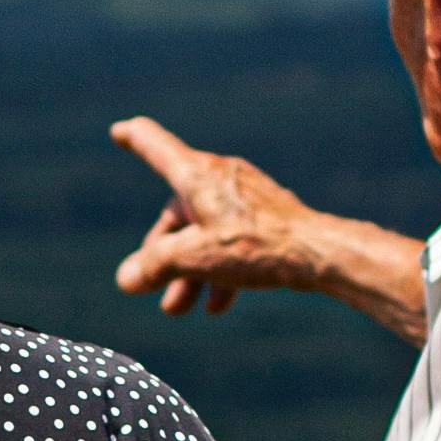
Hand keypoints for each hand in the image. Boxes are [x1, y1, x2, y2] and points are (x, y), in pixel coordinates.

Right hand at [110, 119, 428, 342]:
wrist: (319, 252)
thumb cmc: (257, 246)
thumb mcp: (195, 258)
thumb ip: (154, 266)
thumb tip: (126, 279)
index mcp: (197, 175)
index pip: (156, 147)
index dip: (135, 138)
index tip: (120, 130)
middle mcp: (220, 178)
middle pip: (177, 212)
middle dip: (162, 255)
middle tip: (154, 290)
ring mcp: (246, 197)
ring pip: (203, 231)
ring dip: (188, 271)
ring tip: (179, 309)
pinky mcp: (266, 217)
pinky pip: (230, 240)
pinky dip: (217, 269)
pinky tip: (217, 305)